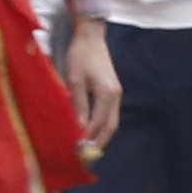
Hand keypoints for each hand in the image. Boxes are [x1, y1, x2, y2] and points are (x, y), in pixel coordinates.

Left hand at [63, 20, 120, 152]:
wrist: (91, 37)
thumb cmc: (80, 56)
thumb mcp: (75, 81)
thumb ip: (78, 105)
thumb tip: (79, 127)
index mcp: (107, 93)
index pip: (98, 122)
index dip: (89, 137)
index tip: (77, 148)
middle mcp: (116, 95)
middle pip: (110, 126)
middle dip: (99, 141)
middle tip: (86, 155)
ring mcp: (116, 93)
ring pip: (112, 121)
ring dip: (101, 134)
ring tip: (88, 146)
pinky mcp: (113, 90)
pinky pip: (109, 113)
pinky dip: (102, 124)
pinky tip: (91, 130)